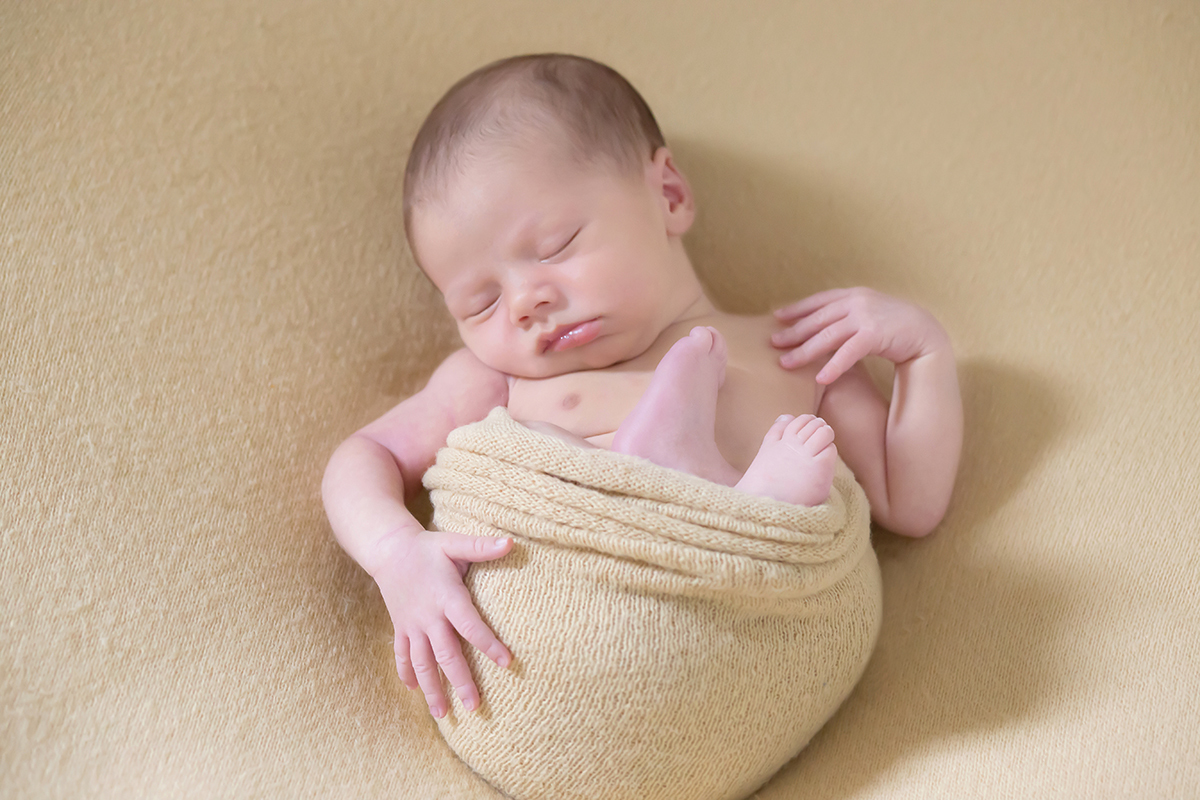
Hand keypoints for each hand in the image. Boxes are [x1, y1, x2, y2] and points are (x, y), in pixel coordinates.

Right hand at [367, 527, 513, 718]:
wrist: (388, 550)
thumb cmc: (428, 547)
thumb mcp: (454, 543)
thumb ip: (481, 547)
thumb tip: (511, 543)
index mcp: (446, 597)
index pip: (470, 626)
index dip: (488, 644)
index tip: (507, 663)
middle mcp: (428, 617)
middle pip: (446, 655)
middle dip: (460, 682)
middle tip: (475, 706)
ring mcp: (411, 625)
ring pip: (422, 663)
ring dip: (431, 689)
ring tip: (443, 714)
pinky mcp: (400, 627)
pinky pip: (402, 655)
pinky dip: (406, 673)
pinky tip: (413, 691)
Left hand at [772, 287, 948, 383]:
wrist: (926, 332)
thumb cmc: (894, 327)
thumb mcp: (868, 314)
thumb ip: (847, 316)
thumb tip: (822, 327)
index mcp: (853, 295)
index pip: (818, 301)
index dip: (797, 308)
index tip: (777, 316)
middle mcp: (857, 301)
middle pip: (817, 319)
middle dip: (794, 332)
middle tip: (773, 343)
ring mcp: (866, 316)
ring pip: (827, 336)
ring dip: (805, 351)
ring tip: (787, 363)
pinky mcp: (875, 334)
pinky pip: (848, 353)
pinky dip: (833, 366)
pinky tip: (820, 377)